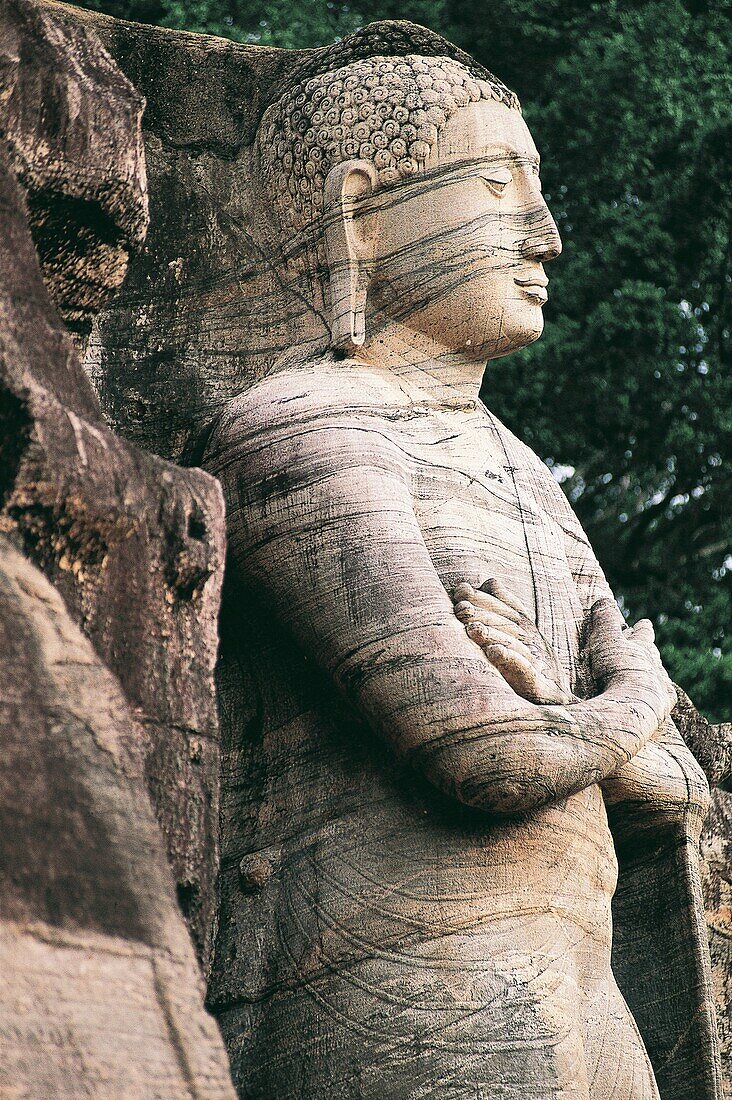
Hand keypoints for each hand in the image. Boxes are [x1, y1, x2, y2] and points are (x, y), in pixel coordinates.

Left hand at [453, 579, 574, 704]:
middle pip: (505, 623)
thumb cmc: (528, 665)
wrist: (555, 702)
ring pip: (512, 644)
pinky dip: (509, 659)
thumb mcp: (518, 633)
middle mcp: (531, 641)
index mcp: (525, 627)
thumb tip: (489, 581)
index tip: (460, 591)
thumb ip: (505, 606)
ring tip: (472, 628)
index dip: (482, 598)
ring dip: (492, 634)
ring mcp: (535, 662)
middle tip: (461, 608)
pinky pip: (523, 669)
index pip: (503, 607)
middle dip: (482, 613)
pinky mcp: (535, 684)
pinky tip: (492, 653)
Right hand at [582, 598, 676, 717]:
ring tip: (650, 673)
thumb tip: (604, 600)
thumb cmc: (617, 671)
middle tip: (647, 647)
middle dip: (648, 649)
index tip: (644, 623)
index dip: (642, 628)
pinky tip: (657, 697)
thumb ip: (604, 620)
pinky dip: (658, 693)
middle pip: (653, 653)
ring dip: (653, 672)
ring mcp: (661, 685)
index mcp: (642, 647)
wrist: (634, 707)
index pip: (643, 633)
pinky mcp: (663, 704)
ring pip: (659, 674)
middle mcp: (654, 664)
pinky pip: (664, 696)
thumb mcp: (605, 640)